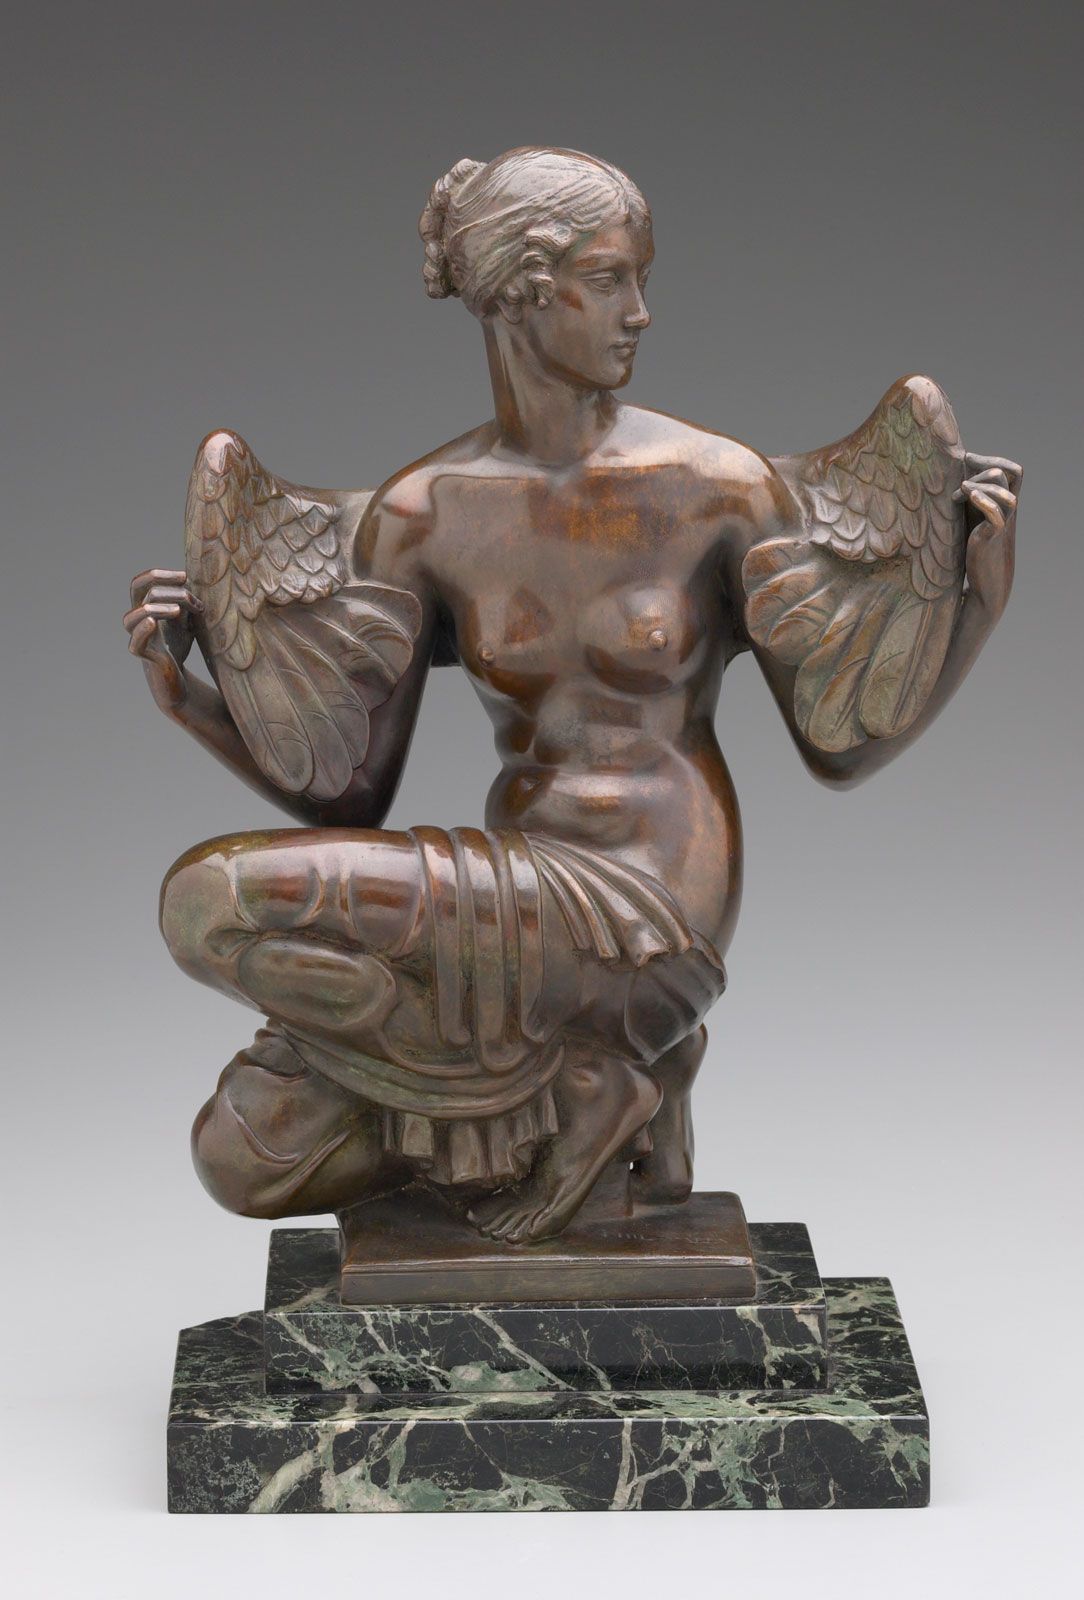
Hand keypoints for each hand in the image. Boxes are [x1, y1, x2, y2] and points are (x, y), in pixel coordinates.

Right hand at [124, 568, 202, 710]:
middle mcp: (137, 617)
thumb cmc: (178, 643)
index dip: (160, 574)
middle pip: (138, 590)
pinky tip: (154, 622)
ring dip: (158, 607)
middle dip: (164, 587)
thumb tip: (199, 579)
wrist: (176, 675)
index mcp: (145, 605)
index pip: (143, 581)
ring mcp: (137, 635)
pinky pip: (135, 641)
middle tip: (189, 594)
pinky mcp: (142, 654)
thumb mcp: (187, 618)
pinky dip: (142, 629)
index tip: (185, 576)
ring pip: (134, 614)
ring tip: (178, 610)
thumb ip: (187, 602)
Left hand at [954, 452, 1021, 621]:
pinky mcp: (993, 537)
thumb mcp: (972, 520)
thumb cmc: (975, 550)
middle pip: (1011, 474)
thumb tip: (947, 482)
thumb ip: (969, 501)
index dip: (993, 459)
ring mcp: (1003, 522)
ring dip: (982, 485)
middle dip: (986, 467)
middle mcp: (1007, 510)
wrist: (986, 581)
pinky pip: (996, 514)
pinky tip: (967, 497)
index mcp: (1003, 502)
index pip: (1013, 471)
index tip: (967, 458)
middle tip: (962, 479)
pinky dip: (983, 501)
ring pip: (1005, 491)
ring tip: (961, 492)